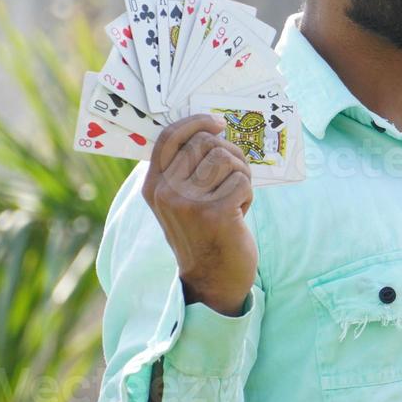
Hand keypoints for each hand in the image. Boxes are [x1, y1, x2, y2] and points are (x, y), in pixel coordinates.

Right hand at [142, 113, 257, 317]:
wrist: (213, 279)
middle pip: (206, 143)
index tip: (218, 123)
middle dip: (230, 154)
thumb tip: (211, 129)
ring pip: (227, 159)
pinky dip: (248, 195)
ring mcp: (189, 203)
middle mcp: (167, 193)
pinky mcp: (216, 213)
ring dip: (240, 176)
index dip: (195, 122)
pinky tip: (238, 214)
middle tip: (236, 175)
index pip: (168, 137)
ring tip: (235, 198)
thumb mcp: (182, 201)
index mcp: (154, 186)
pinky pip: (242, 181)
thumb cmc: (205, 233)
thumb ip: (185, 170)